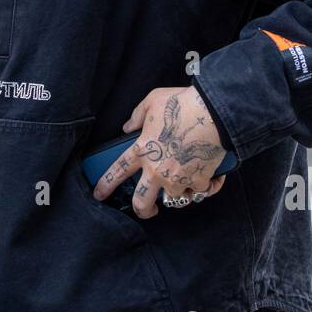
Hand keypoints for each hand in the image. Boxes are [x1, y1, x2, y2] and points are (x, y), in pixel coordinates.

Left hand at [92, 86, 227, 218]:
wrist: (213, 112)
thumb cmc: (182, 104)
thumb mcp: (152, 101)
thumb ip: (137, 115)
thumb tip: (128, 126)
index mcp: (143, 150)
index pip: (117, 172)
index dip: (105, 185)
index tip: (99, 194)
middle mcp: (157, 170)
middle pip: (142, 202)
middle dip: (143, 211)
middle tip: (147, 210)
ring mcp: (178, 179)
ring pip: (173, 199)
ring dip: (178, 195)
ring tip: (182, 186)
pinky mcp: (199, 181)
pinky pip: (200, 193)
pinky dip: (205, 189)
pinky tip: (209, 181)